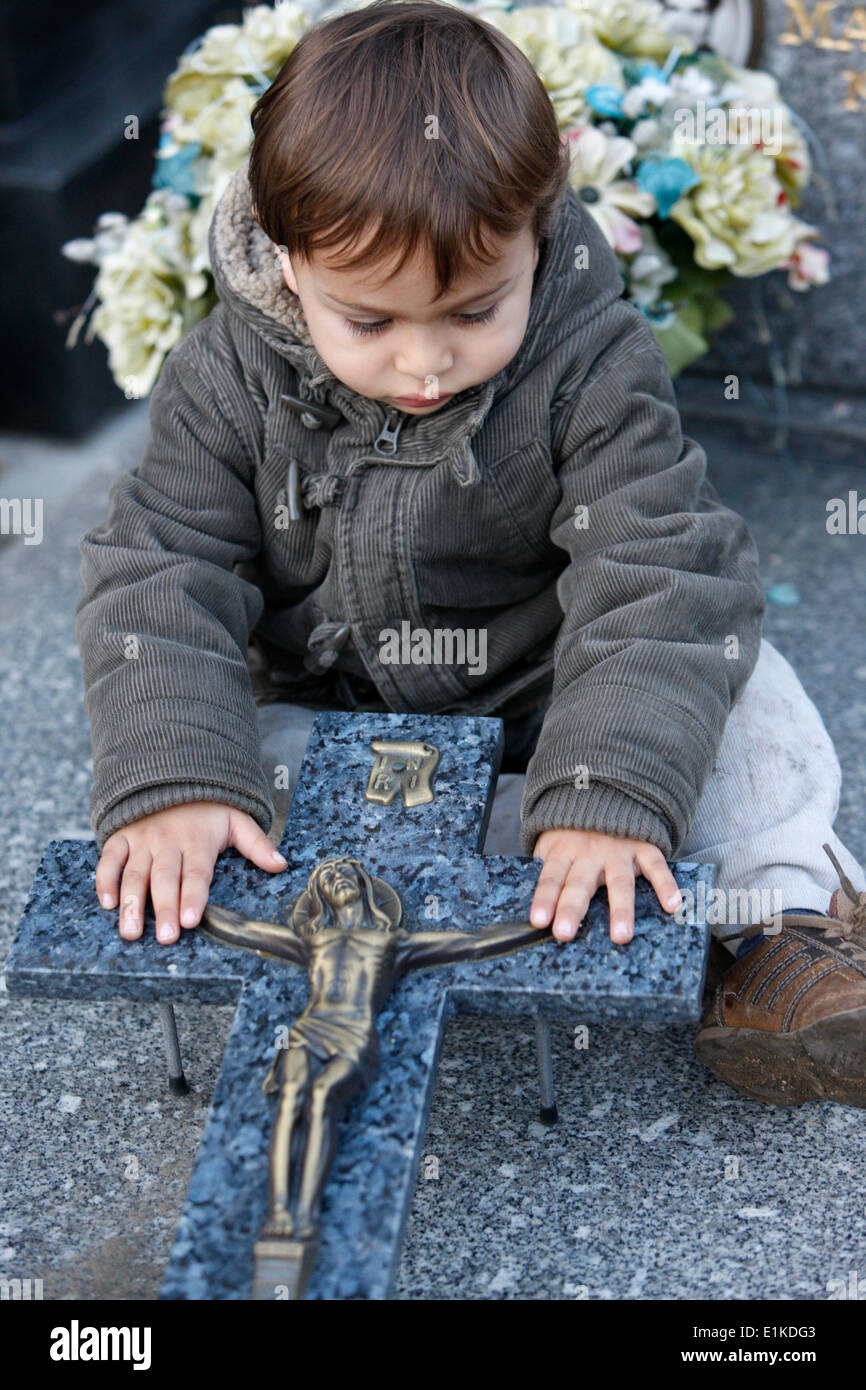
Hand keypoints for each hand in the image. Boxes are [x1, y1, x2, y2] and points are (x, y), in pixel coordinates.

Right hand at [94, 802, 287, 945]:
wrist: (174, 771)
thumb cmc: (209, 806)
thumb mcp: (238, 819)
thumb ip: (257, 844)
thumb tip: (281, 865)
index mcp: (198, 841)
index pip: (197, 873)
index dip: (193, 896)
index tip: (190, 920)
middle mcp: (168, 842)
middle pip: (166, 879)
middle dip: (164, 909)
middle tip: (165, 938)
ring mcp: (142, 840)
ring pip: (135, 873)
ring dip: (132, 903)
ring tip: (131, 931)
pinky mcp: (122, 836)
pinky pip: (109, 858)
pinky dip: (105, 879)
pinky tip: (108, 903)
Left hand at [529, 827, 681, 944]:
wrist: (603, 793)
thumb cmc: (572, 832)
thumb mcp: (552, 845)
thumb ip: (548, 871)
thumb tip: (537, 909)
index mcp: (563, 853)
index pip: (551, 879)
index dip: (543, 899)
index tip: (538, 921)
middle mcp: (589, 853)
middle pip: (579, 883)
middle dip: (571, 908)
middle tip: (564, 933)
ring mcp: (618, 851)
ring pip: (619, 882)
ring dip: (621, 909)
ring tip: (621, 936)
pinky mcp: (644, 847)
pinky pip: (656, 866)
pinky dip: (666, 885)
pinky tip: (672, 906)